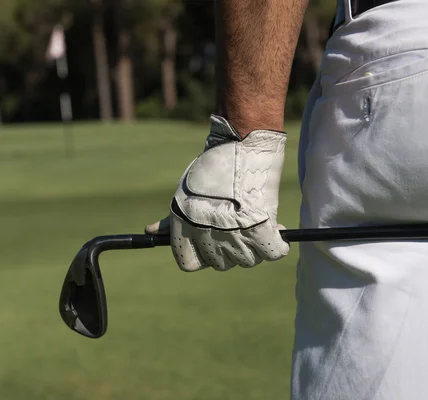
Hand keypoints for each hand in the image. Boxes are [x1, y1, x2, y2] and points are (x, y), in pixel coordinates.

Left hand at [145, 114, 288, 271]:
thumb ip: (171, 221)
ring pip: (247, 260)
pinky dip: (277, 244)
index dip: (202, 255)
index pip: (188, 263)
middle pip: (221, 264)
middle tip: (238, 228)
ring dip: (254, 247)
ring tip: (255, 224)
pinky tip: (276, 230)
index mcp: (184, 228)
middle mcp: (208, 235)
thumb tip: (149, 232)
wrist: (241, 145)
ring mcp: (235, 234)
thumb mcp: (184, 195)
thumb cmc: (212, 169)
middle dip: (230, 250)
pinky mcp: (262, 228)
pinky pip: (273, 252)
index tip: (212, 243)